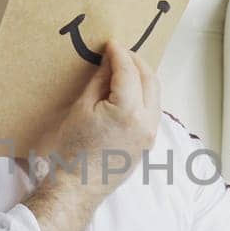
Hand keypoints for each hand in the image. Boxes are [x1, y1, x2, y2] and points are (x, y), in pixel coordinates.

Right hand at [44, 39, 160, 201]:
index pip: (129, 71)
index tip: (111, 44)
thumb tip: (109, 62)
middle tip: (120, 52)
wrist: (78, 186)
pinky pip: (152, 110)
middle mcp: (146, 122)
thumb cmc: (74, 150)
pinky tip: (128, 91)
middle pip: (150, 79)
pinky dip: (144, 94)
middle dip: (136, 61)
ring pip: (155, 94)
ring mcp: (151, 134)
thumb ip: (100, 81)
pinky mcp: (148, 142)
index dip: (119, 54)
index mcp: (128, 111)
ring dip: (143, 77)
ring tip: (124, 68)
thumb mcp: (82, 108)